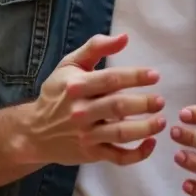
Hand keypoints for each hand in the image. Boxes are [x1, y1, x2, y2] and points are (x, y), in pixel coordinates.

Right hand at [17, 33, 165, 167]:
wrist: (34, 132)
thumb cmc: (56, 93)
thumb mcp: (69, 64)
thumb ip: (96, 47)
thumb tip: (124, 37)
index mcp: (76, 86)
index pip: (110, 79)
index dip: (135, 76)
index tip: (154, 75)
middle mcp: (80, 111)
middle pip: (118, 106)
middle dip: (143, 103)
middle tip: (160, 100)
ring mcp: (86, 135)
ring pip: (120, 133)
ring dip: (145, 128)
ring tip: (161, 121)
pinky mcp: (91, 154)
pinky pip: (118, 157)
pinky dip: (137, 154)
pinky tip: (150, 144)